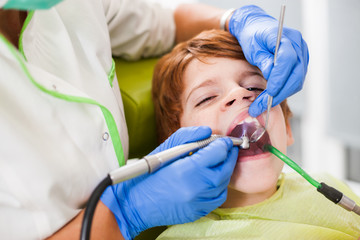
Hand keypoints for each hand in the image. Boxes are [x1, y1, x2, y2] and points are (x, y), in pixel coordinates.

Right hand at [101, 126, 238, 238]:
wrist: (134, 204)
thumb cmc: (147, 175)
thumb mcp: (164, 149)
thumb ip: (188, 136)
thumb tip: (207, 131)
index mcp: (187, 170)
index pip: (218, 153)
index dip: (224, 144)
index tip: (224, 140)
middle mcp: (196, 188)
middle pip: (225, 168)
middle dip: (228, 156)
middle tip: (227, 148)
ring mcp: (199, 203)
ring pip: (224, 184)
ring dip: (224, 170)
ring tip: (218, 162)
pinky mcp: (199, 212)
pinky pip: (218, 197)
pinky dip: (219, 186)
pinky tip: (210, 178)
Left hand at [229, 5, 308, 116]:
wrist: (257, 28)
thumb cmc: (253, 36)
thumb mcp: (253, 47)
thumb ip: (264, 61)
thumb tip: (271, 76)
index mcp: (287, 37)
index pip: (287, 60)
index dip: (279, 78)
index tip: (269, 92)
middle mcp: (299, 46)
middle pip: (296, 74)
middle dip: (279, 93)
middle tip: (261, 105)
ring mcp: (302, 55)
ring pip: (297, 81)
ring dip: (281, 95)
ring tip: (263, 104)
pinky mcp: (300, 63)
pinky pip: (295, 80)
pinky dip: (284, 90)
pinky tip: (271, 97)